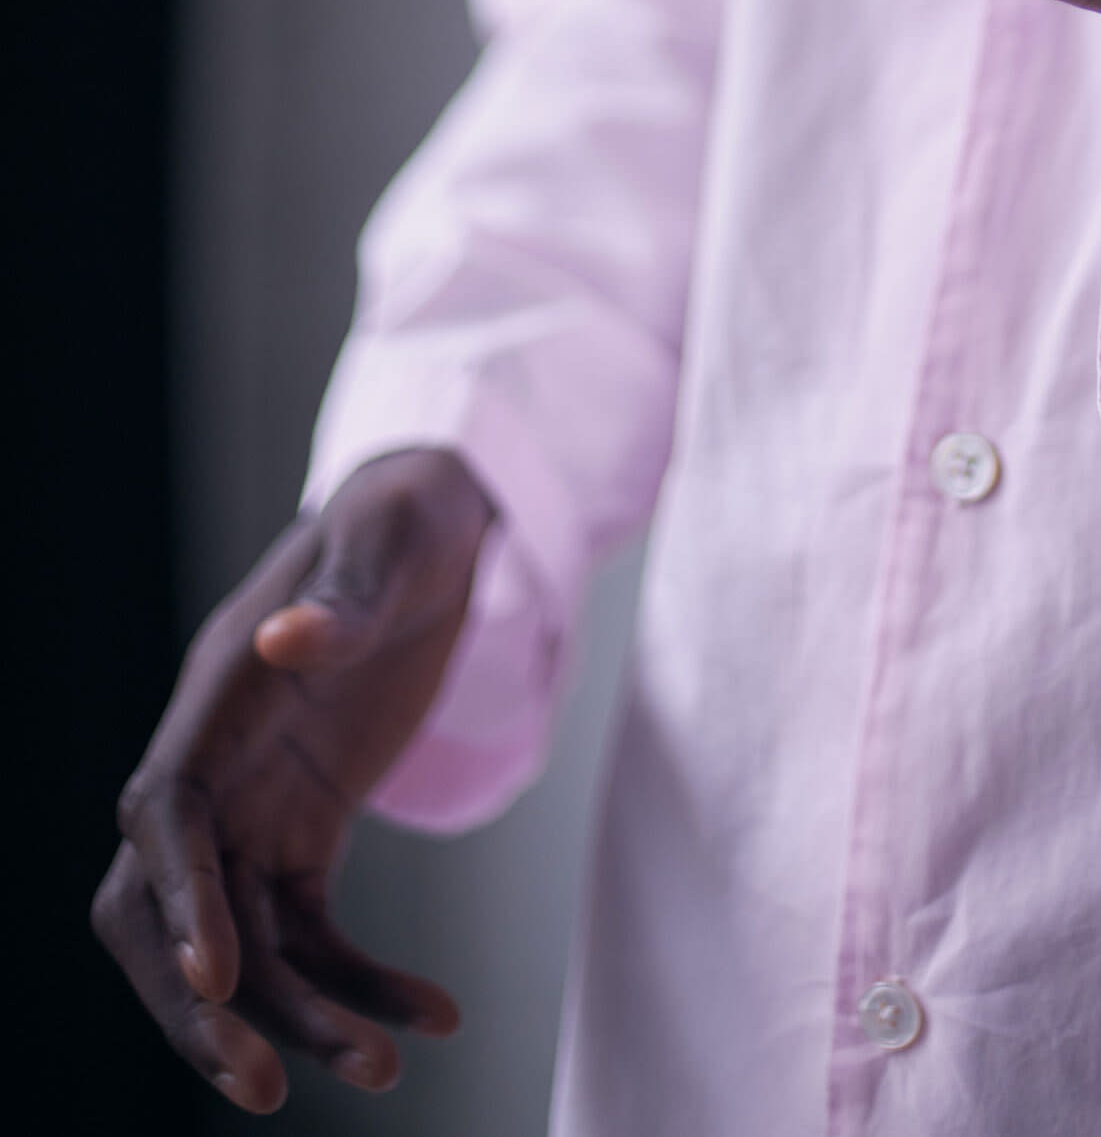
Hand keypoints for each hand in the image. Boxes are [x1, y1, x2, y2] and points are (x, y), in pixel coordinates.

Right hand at [93, 450, 495, 1112]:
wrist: (436, 521)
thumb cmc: (401, 520)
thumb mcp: (385, 544)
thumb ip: (339, 601)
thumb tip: (282, 641)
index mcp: (219, 696)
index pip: (166, 814)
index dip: (179, 899)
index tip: (218, 976)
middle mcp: (221, 766)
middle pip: (171, 911)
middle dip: (204, 1007)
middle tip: (265, 1087)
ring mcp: (258, 808)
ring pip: (250, 947)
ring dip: (301, 1018)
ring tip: (385, 1066)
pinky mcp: (307, 831)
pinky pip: (315, 933)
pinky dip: (362, 983)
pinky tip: (434, 1014)